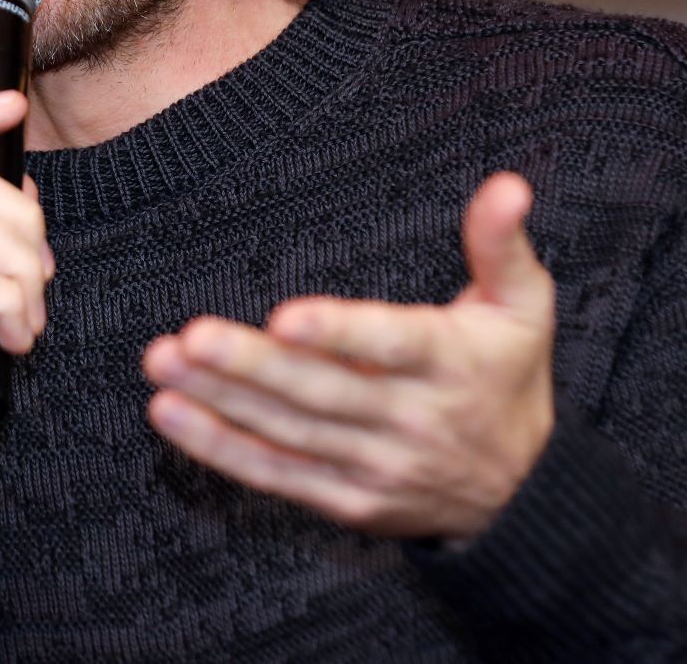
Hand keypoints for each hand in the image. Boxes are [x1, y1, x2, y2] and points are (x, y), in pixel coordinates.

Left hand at [141, 172, 552, 540]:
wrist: (522, 493)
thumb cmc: (510, 376)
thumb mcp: (524, 306)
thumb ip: (502, 243)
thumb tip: (508, 184)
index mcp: (450, 362)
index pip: (391, 346)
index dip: (339, 333)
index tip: (285, 317)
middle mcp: (411, 420)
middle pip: (322, 392)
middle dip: (251, 365)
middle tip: (188, 337)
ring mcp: (377, 467)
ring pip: (288, 432)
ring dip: (219, 400)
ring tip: (162, 364)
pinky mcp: (349, 502)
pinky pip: (276, 475)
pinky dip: (221, 448)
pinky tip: (172, 415)